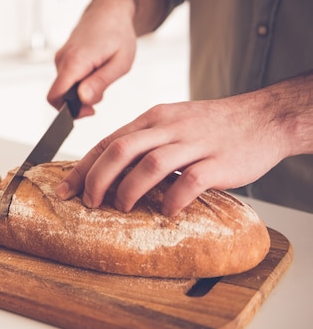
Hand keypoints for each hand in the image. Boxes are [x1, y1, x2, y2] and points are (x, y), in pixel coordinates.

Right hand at [47, 0, 136, 117]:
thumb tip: (83, 100)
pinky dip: (80, 82)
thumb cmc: (118, 33)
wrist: (110, 10)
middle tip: (101, 92)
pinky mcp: (63, 58)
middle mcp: (62, 59)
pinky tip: (95, 71)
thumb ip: (100, 83)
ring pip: (64, 88)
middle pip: (59, 95)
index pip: (55, 96)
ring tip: (101, 76)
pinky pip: (67, 79)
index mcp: (75, 61)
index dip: (68, 110)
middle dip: (79, 102)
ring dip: (81, 91)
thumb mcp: (120, 62)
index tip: (89, 110)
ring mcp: (60, 58)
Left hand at [55, 91, 292, 215]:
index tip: (65, 189)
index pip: (108, 141)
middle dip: (97, 179)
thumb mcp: (172, 122)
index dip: (83, 167)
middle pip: (121, 150)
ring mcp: (194, 143)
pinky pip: (190, 181)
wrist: (263, 118)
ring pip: (150, 164)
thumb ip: (144, 140)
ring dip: (130, 190)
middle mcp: (169, 127)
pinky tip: (167, 210)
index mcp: (153, 118)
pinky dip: (172, 199)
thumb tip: (110, 169)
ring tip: (123, 208)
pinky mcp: (218, 161)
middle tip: (90, 203)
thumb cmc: (213, 125)